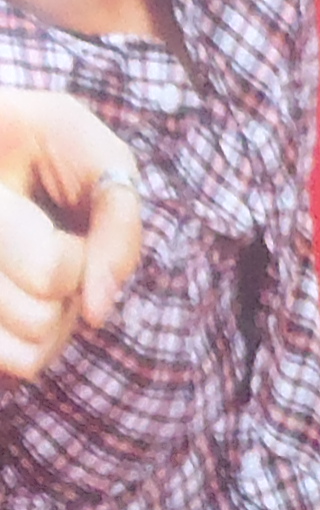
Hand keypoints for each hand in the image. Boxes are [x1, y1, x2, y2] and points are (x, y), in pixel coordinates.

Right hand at [0, 89, 143, 380]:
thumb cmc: (48, 145)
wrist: (0, 148)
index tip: (62, 222)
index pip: (50, 272)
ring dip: (54, 319)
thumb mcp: (96, 154)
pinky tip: (26, 298)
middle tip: (48, 246)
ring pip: (26, 355)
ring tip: (35, 272)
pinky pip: (17, 364)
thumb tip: (96, 312)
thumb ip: (117, 221)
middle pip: (36, 320)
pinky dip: (36, 344)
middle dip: (68, 289)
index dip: (81, 256)